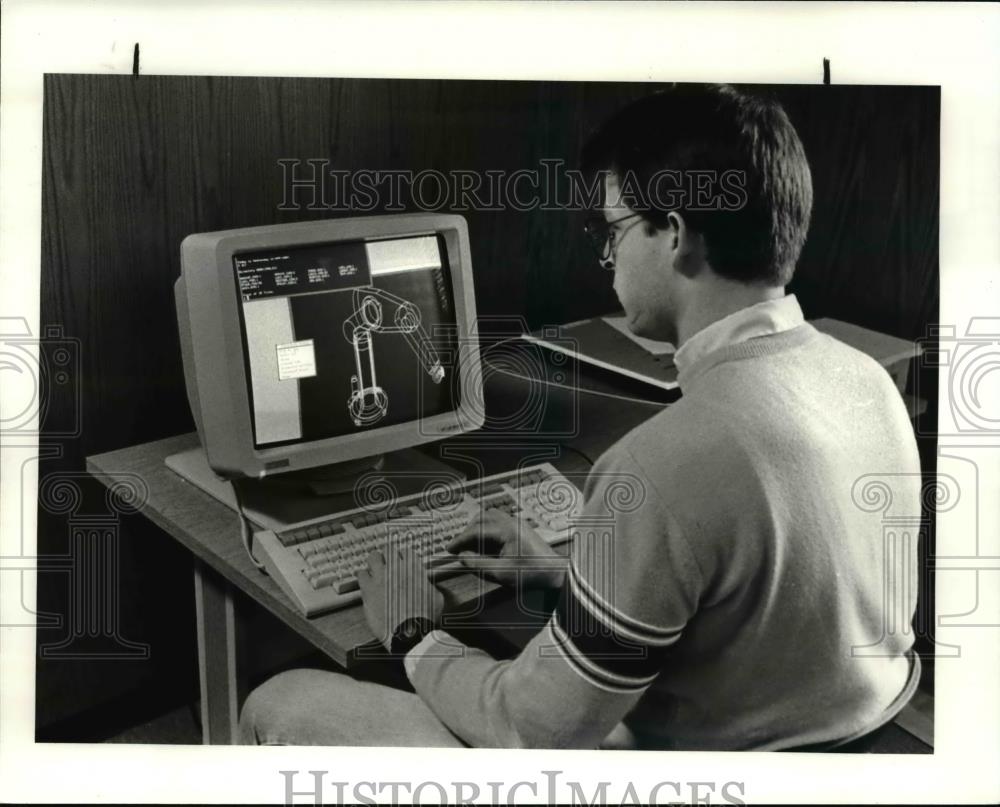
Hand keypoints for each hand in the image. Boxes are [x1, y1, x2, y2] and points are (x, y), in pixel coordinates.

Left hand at [357, 547, 443, 650]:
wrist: (409, 633)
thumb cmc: (424, 618)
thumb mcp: (436, 597)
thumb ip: (428, 585)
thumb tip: (426, 584)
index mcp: (414, 568)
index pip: (406, 551)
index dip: (404, 556)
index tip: (402, 561)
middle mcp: (396, 569)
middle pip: (388, 549)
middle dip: (388, 555)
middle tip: (387, 562)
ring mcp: (380, 578)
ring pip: (373, 558)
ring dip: (374, 563)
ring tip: (375, 570)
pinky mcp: (368, 590)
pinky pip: (361, 575)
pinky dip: (363, 577)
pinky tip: (365, 582)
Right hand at [447, 508, 566, 589]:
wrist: (556, 573)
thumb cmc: (532, 574)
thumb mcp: (501, 573)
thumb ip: (479, 564)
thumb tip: (463, 557)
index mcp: (506, 530)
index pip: (476, 530)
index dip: (460, 540)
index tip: (449, 549)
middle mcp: (512, 522)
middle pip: (482, 518)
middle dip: (468, 531)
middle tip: (459, 547)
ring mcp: (518, 523)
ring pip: (491, 516)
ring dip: (478, 527)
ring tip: (471, 544)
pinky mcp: (522, 528)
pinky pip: (500, 521)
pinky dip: (488, 529)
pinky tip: (487, 544)